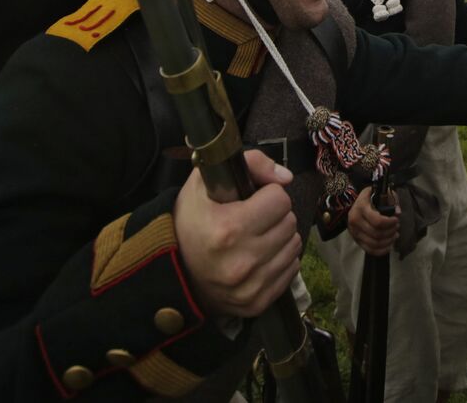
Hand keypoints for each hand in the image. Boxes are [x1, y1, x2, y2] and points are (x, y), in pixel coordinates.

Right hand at [175, 150, 299, 318]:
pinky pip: (291, 269)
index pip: (280, 199)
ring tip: (256, 237)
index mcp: (228, 229)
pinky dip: (280, 260)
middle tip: (254, 219)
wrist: (172, 272)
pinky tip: (259, 257)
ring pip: (294, 245)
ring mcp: (250, 287)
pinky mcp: (257, 303)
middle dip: (275, 216)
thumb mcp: (205, 182)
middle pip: (289, 222)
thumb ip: (250, 163)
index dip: (267, 195)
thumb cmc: (190, 223)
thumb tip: (285, 177)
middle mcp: (242, 261)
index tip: (252, 200)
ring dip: (280, 237)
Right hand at [348, 186, 399, 256]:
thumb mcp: (381, 192)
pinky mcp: (356, 240)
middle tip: (397, 226)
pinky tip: (389, 244)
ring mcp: (354, 232)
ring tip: (395, 234)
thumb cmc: (371, 197)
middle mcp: (355, 221)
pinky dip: (382, 250)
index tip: (396, 219)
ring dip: (388, 241)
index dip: (390, 223)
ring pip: (374, 244)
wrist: (355, 203)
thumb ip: (392, 199)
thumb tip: (398, 213)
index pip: (377, 221)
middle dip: (391, 231)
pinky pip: (370, 250)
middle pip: (377, 234)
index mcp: (361, 207)